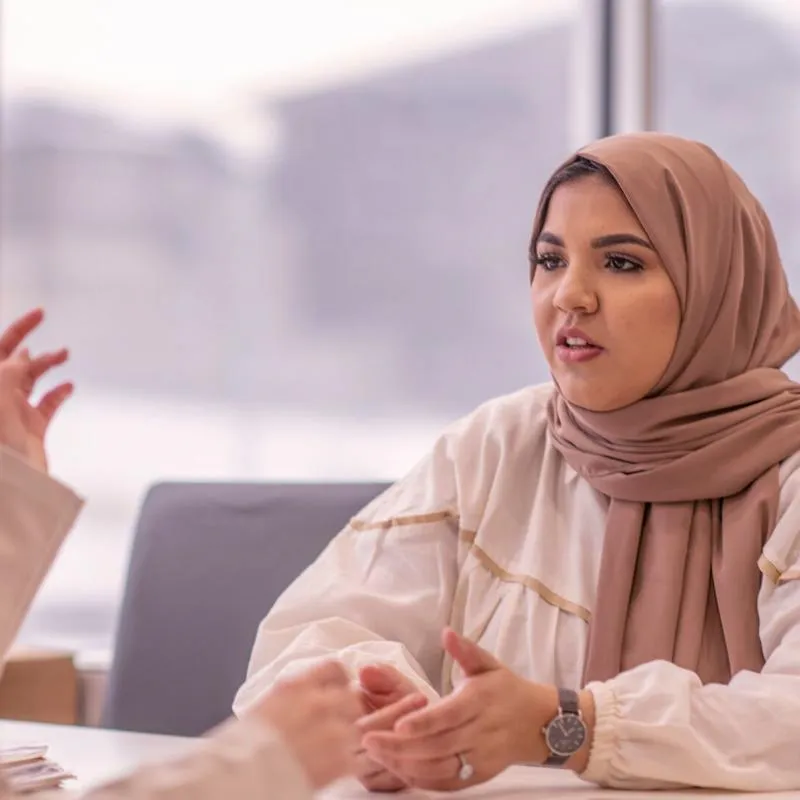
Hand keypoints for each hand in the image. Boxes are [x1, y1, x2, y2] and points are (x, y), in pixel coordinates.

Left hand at [0, 309, 71, 471]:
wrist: (7, 480)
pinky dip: (59, 393)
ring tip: (65, 357)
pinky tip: (68, 386)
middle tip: (59, 346)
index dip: (19, 328)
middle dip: (35, 349)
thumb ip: (11, 369)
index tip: (41, 313)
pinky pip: (48, 405)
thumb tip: (24, 355)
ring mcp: (13, 411)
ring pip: (33, 380)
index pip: (0, 348)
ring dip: (49, 366)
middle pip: (16, 362)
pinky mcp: (32, 429)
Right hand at [246, 661, 360, 789]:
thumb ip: (290, 697)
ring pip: (357, 728)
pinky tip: (340, 769)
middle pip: (352, 698)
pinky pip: (357, 759)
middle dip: (349, 711)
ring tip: (338, 750)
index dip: (341, 681)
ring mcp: (331, 731)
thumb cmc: (242, 746)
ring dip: (350, 739)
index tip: (340, 690)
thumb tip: (299, 698)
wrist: (241, 776)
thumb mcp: (265, 707)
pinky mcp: (338, 761)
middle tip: (341, 724)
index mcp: (297, 687)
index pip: (335, 669)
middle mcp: (318, 703)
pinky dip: (351, 765)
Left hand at [362, 629, 582, 790]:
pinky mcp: (480, 775)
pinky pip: (448, 784)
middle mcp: (481, 732)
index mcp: (480, 701)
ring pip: (440, 768)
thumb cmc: (507, 689)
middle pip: (438, 745)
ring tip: (376, 756)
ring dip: (406, 765)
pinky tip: (399, 771)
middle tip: (369, 741)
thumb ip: (465, 650)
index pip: (448, 715)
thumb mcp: (488, 664)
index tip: (397, 726)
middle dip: (401, 747)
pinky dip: (422, 781)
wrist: (541, 723)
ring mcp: (481, 758)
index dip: (423, 722)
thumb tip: (446, 632)